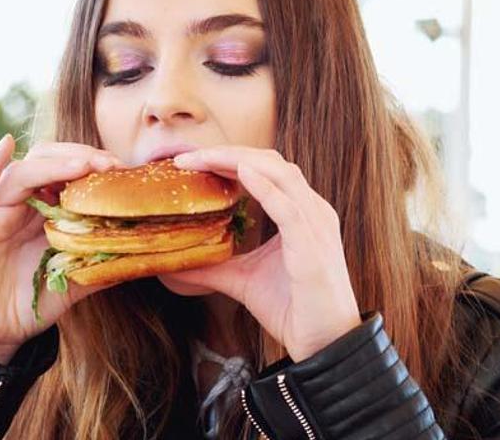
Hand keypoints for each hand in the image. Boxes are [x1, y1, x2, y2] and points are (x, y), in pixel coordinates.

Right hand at [0, 135, 121, 363]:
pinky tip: (6, 145)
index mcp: (46, 208)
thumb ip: (103, 263)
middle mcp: (22, 202)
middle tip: (108, 165)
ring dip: (53, 164)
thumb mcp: (76, 279)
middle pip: (48, 160)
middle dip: (80, 158)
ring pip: (22, 172)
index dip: (94, 164)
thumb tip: (147, 255)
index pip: (70, 170)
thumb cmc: (34, 299)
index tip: (122, 169)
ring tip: (82, 165)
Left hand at [163, 145, 361, 361]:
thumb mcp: (243, 280)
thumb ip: (213, 266)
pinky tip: (242, 174)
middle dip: (227, 153)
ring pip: (280, 174)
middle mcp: (311, 210)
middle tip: (186, 157)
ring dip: (239, 161)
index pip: (264, 169)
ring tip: (203, 158)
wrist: (324, 344)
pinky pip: (290, 208)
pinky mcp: (313, 247)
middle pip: (270, 162)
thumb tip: (175, 264)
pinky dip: (266, 187)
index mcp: (299, 212)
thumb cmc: (293, 308)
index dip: (229, 159)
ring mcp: (316, 225)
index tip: (190, 161)